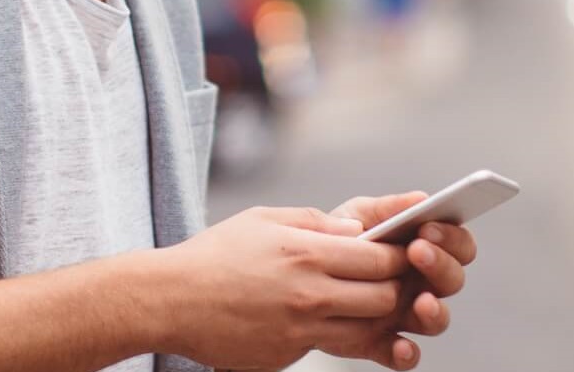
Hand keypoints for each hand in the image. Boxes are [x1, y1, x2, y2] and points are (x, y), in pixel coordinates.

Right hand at [158, 206, 416, 370]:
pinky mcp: (291, 354)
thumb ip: (315, 221)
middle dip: (398, 287)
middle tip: (393, 278)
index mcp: (306, 253)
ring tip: (370, 299)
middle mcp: (311, 294)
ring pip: (369, 329)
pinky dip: (346, 333)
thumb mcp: (263, 219)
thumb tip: (356, 231)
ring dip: (379, 316)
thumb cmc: (215, 254)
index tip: (401, 250)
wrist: (172, 300)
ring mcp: (302, 330)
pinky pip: (336, 345)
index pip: (380, 258)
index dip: (399, 255)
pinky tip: (335, 317)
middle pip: (385, 298)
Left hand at [330, 194, 478, 364]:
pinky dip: (406, 353)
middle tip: (418, 251)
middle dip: (441, 265)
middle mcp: (420, 283)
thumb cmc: (338, 239)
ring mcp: (404, 313)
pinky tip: (402, 346)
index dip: (451, 237)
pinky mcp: (382, 341)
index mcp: (421, 249)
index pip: (456, 244)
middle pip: (452, 279)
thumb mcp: (358, 215)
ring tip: (422, 301)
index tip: (429, 228)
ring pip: (436, 319)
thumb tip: (420, 199)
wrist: (301, 271)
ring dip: (435, 311)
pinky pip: (403, 354)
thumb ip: (388, 208)